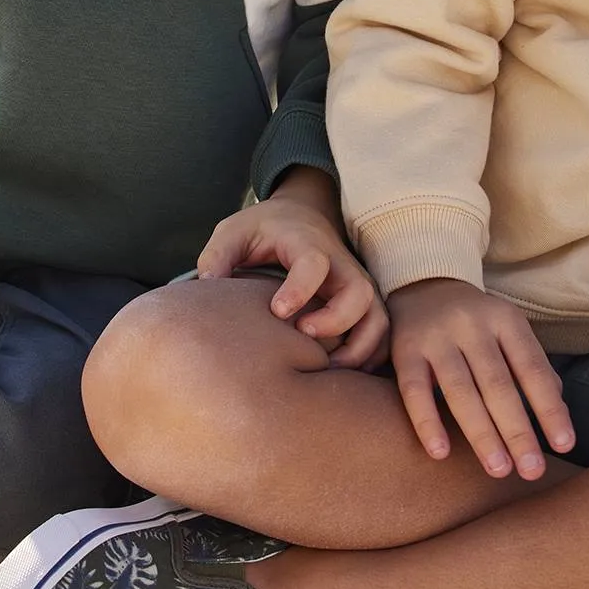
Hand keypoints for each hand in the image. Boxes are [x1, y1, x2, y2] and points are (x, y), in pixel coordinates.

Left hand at [197, 168, 387, 369]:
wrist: (301, 214)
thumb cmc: (264, 228)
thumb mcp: (235, 231)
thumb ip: (218, 256)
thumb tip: (208, 290)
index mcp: (306, 243)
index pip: (314, 264)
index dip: (300, 289)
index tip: (278, 311)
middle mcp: (340, 264)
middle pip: (360, 293)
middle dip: (337, 322)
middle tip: (304, 336)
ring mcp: (355, 284)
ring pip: (378, 318)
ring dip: (359, 348)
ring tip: (326, 370)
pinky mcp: (362, 303)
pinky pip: (380, 333)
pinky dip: (369, 357)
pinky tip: (340, 374)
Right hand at [388, 278, 574, 479]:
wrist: (423, 285)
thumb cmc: (477, 322)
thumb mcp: (508, 330)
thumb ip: (531, 366)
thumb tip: (556, 413)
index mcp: (505, 320)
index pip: (533, 369)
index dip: (550, 408)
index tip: (565, 446)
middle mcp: (472, 325)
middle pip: (498, 384)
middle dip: (517, 430)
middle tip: (532, 471)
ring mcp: (436, 337)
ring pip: (460, 390)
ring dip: (480, 433)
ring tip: (498, 469)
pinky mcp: (405, 350)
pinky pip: (414, 391)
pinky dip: (427, 422)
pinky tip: (440, 453)